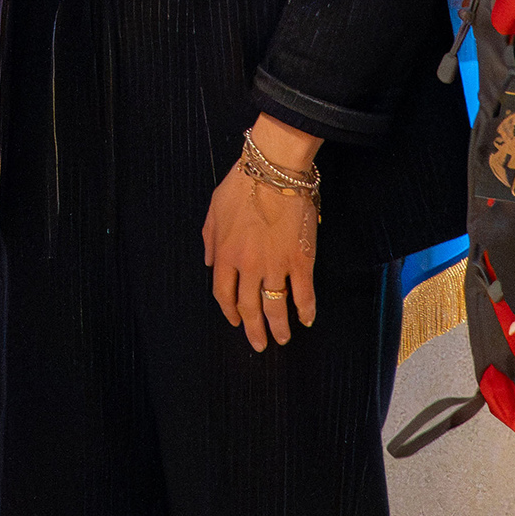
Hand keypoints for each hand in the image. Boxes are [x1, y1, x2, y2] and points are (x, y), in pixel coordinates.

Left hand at [201, 115, 321, 351]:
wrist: (274, 171)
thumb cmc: (243, 185)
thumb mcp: (214, 209)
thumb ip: (209, 239)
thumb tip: (208, 263)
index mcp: (225, 254)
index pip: (223, 294)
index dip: (229, 311)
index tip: (235, 321)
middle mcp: (248, 266)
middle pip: (249, 307)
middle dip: (254, 330)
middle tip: (260, 344)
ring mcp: (275, 266)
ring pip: (275, 306)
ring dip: (279, 326)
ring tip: (283, 339)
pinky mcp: (300, 261)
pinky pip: (303, 293)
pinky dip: (305, 309)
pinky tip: (306, 319)